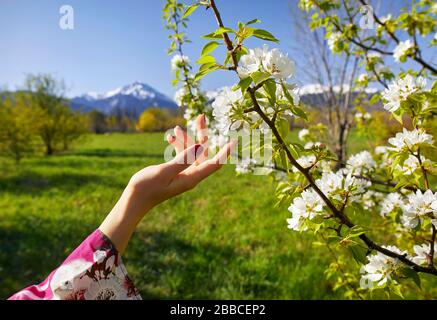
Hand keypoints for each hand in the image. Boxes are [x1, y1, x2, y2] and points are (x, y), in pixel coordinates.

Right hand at [99, 115, 234, 253]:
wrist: (134, 200)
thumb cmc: (147, 187)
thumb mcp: (165, 171)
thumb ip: (183, 158)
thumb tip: (201, 146)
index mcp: (192, 177)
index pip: (214, 163)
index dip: (225, 151)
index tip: (234, 139)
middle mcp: (190, 175)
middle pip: (203, 152)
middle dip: (202, 134)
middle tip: (201, 116)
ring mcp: (183, 173)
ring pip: (191, 152)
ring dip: (185, 139)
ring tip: (177, 128)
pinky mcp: (175, 171)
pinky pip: (181, 155)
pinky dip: (177, 145)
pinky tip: (169, 137)